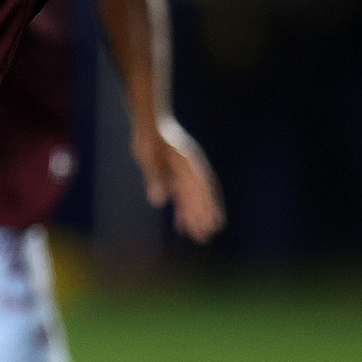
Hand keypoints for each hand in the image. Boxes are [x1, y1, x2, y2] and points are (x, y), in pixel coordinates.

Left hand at [134, 118, 225, 242]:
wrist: (149, 124)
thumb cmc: (149, 138)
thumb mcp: (148, 157)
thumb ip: (155, 178)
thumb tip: (158, 202)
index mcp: (188, 164)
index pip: (201, 190)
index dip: (208, 207)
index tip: (213, 223)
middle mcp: (191, 170)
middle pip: (200, 197)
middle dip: (203, 217)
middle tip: (206, 237)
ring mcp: (185, 174)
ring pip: (192, 199)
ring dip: (195, 217)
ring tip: (199, 237)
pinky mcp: (177, 177)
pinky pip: (183, 197)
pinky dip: (183, 211)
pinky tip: (182, 226)